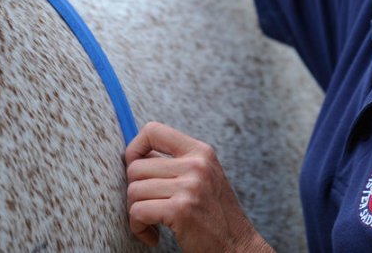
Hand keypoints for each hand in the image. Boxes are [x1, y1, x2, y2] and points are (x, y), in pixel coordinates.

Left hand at [125, 122, 272, 251]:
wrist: (238, 247)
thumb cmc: (214, 215)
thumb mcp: (203, 177)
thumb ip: (174, 163)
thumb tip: (134, 155)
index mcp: (200, 151)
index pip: (153, 130)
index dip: (134, 148)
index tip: (134, 167)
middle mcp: (196, 164)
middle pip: (136, 167)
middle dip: (134, 191)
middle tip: (148, 207)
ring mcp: (190, 186)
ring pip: (134, 190)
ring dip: (135, 212)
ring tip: (151, 222)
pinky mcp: (181, 210)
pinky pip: (138, 211)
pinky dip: (138, 227)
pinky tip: (153, 235)